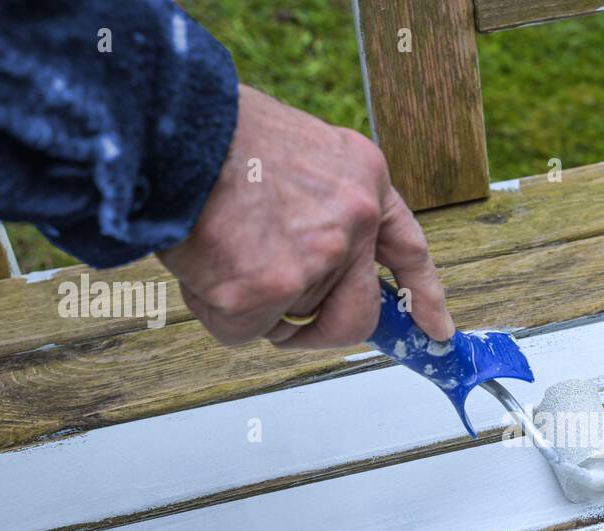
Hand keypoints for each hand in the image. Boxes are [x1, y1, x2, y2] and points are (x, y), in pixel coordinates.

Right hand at [158, 84, 453, 348]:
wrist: (168, 124)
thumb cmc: (219, 135)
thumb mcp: (300, 152)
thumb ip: (321, 205)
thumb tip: (314, 265)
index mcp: (364, 179)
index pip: (407, 249)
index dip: (424, 295)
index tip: (435, 330)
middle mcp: (353, 220)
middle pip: (356, 314)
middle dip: (322, 332)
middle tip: (291, 329)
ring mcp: (316, 258)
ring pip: (288, 318)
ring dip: (249, 301)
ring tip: (219, 248)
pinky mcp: (267, 290)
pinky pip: (245, 330)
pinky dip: (218, 310)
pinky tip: (203, 265)